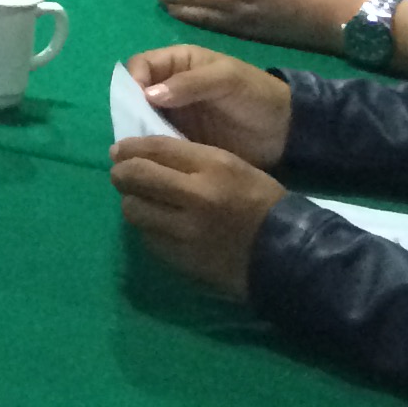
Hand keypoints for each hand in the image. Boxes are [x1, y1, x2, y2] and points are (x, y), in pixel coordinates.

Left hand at [110, 137, 286, 301]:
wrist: (288, 255)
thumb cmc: (262, 204)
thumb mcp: (233, 167)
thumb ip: (191, 159)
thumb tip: (146, 154)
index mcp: (213, 167)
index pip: (155, 148)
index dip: (130, 147)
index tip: (119, 150)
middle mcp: (196, 196)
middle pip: (136, 177)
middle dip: (121, 173)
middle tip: (120, 175)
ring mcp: (187, 231)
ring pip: (134, 210)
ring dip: (132, 203)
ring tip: (140, 202)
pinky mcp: (183, 259)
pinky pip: (149, 238)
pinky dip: (149, 230)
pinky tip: (158, 227)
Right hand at [123, 43, 293, 165]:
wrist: (285, 131)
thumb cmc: (255, 94)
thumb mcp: (226, 79)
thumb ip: (189, 83)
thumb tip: (147, 95)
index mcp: (177, 63)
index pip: (140, 65)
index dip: (133, 80)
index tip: (139, 102)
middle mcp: (168, 88)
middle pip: (135, 94)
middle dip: (130, 110)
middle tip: (135, 130)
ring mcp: (173, 115)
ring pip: (142, 120)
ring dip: (139, 131)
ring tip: (142, 148)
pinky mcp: (181, 140)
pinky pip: (158, 142)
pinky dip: (153, 149)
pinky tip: (153, 159)